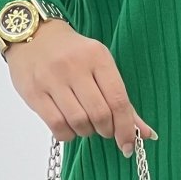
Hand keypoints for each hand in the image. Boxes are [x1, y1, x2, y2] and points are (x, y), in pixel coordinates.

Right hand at [5, 21, 157, 156]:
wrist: (34, 35)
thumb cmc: (73, 54)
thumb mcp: (101, 66)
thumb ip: (122, 100)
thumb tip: (146, 134)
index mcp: (98, 57)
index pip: (118, 99)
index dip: (126, 127)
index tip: (128, 144)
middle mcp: (75, 66)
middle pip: (99, 114)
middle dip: (107, 130)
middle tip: (105, 130)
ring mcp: (52, 79)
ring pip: (78, 122)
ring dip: (87, 131)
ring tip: (86, 125)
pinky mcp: (34, 92)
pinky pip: (56, 125)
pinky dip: (67, 134)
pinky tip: (69, 127)